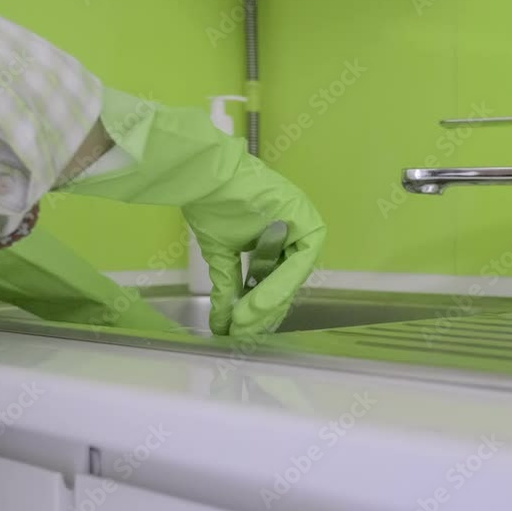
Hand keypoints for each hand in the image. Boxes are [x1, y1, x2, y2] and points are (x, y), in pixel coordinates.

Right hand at [59, 88, 326, 335]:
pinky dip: (278, 284)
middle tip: (242, 334)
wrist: (204, 176)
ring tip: (245, 325)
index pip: (277, 283)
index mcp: (281, 240)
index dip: (261, 310)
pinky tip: (258, 305)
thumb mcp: (222, 257)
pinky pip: (299, 260)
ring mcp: (305, 224)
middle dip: (264, 312)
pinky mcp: (307, 219)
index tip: (242, 330)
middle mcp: (297, 233)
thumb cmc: (212, 206)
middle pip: (287, 283)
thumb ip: (229, 289)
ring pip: (293, 276)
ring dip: (269, 303)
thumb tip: (222, 327)